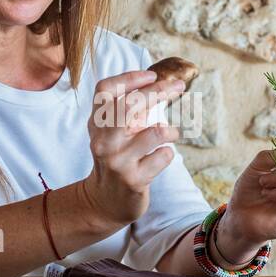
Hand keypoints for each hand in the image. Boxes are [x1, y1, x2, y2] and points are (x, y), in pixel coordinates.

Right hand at [81, 69, 186, 228]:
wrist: (104, 202)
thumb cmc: (116, 158)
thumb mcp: (114, 132)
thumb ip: (129, 111)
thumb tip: (159, 84)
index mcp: (96, 124)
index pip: (105, 89)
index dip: (130, 77)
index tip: (152, 75)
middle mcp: (103, 140)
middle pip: (130, 104)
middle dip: (158, 91)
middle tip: (178, 86)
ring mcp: (117, 161)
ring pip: (154, 132)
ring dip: (170, 130)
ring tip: (170, 134)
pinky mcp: (133, 179)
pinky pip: (163, 155)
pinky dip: (168, 153)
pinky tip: (160, 157)